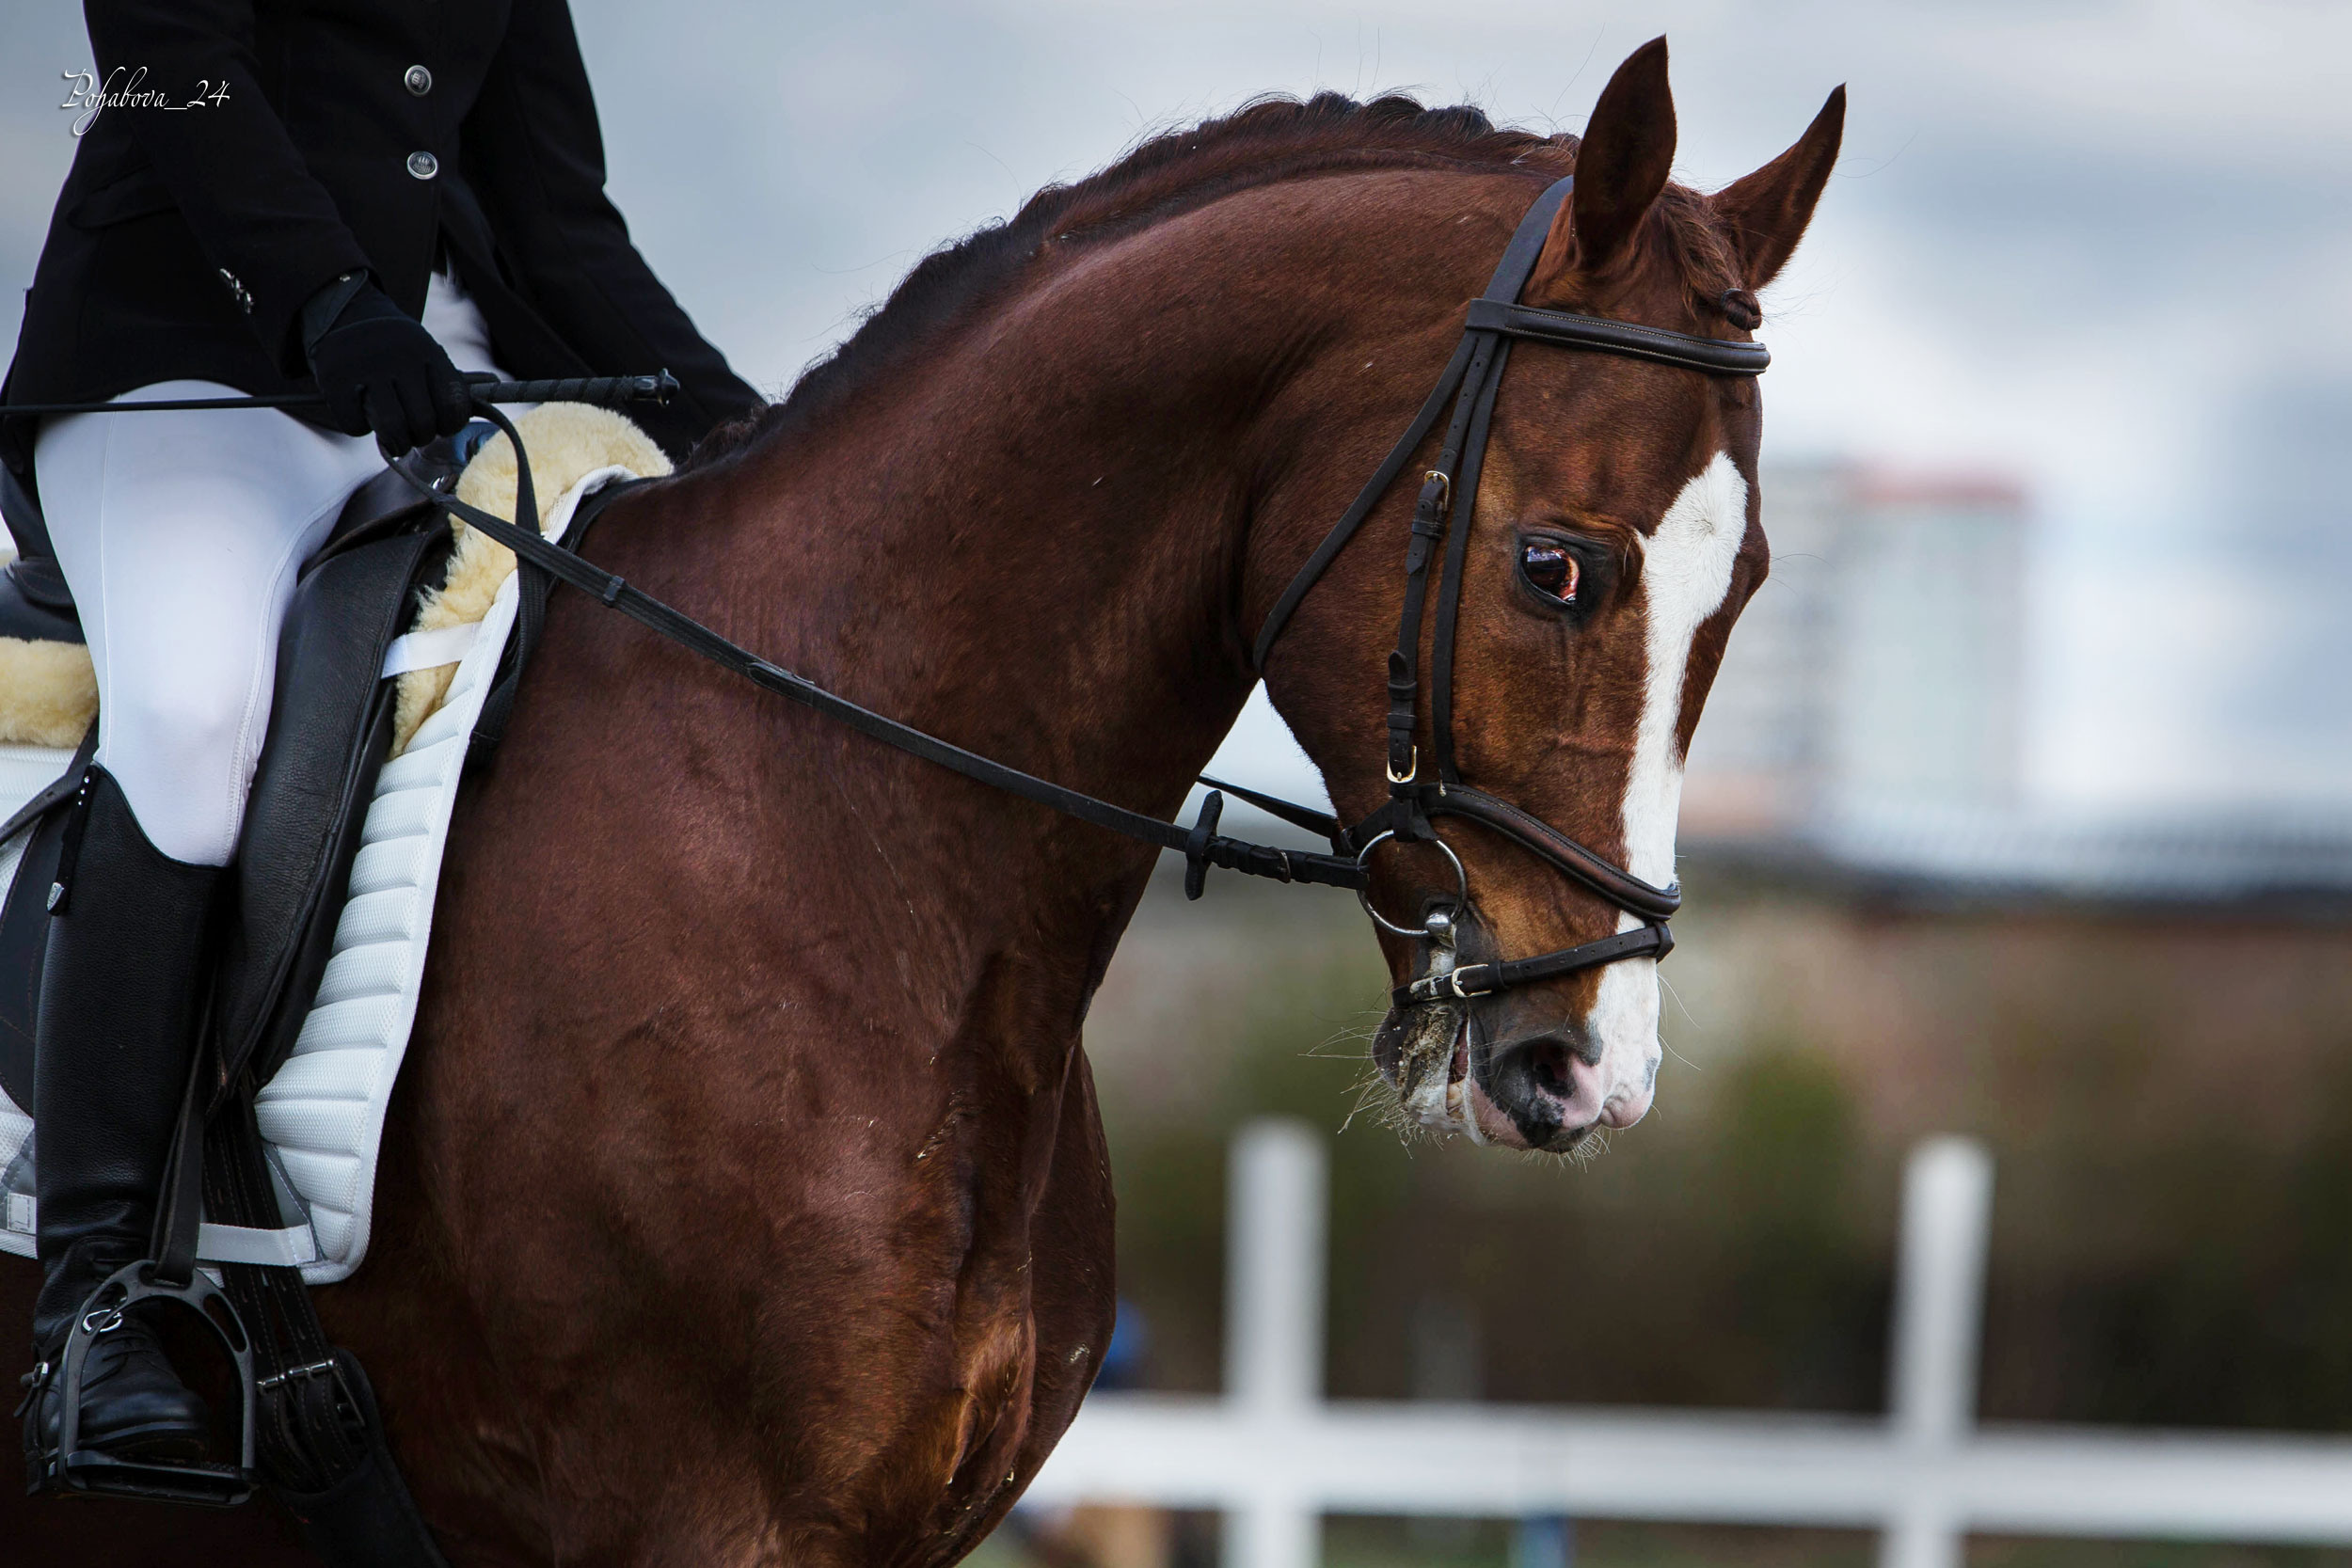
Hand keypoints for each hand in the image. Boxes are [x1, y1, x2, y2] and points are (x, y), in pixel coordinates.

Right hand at [301, 277, 473, 457]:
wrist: (345, 314)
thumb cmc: (398, 349)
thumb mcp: (427, 354)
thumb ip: (452, 380)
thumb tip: (496, 388)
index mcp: (429, 352)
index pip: (454, 406)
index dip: (450, 425)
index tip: (442, 425)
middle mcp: (400, 357)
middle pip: (424, 423)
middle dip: (422, 436)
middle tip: (415, 433)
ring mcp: (366, 366)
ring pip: (393, 429)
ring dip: (397, 442)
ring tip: (396, 438)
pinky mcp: (334, 377)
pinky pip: (356, 426)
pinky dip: (359, 428)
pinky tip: (362, 414)